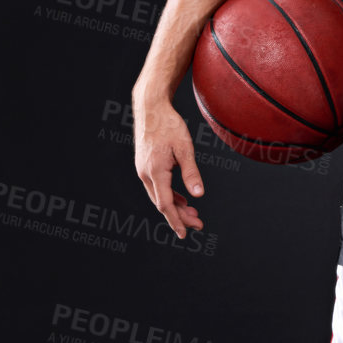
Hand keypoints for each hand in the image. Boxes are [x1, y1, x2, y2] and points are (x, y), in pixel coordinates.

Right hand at [133, 96, 204, 239]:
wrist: (150, 108)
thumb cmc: (169, 125)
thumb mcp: (184, 149)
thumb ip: (191, 173)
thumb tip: (199, 195)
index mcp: (155, 172)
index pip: (165, 204)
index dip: (175, 221)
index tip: (185, 234)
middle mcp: (145, 174)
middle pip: (162, 204)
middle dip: (180, 217)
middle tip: (199, 224)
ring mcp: (143, 170)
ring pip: (159, 197)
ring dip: (175, 207)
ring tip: (193, 215)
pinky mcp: (145, 166)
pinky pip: (157, 188)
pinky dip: (170, 196)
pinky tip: (182, 200)